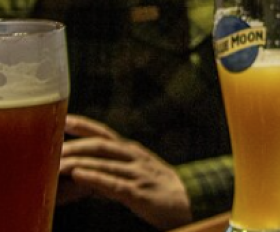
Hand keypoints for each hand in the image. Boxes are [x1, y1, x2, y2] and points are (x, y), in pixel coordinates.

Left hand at [59, 115, 191, 229]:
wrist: (190, 199)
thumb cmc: (158, 188)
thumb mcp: (134, 176)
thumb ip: (109, 174)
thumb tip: (79, 177)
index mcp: (132, 151)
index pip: (104, 133)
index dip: (83, 125)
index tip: (62, 118)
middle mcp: (134, 157)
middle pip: (101, 145)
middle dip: (74, 145)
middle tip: (49, 148)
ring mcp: (138, 173)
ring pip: (104, 163)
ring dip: (78, 162)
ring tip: (56, 164)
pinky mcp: (139, 192)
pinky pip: (114, 183)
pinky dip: (95, 178)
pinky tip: (79, 175)